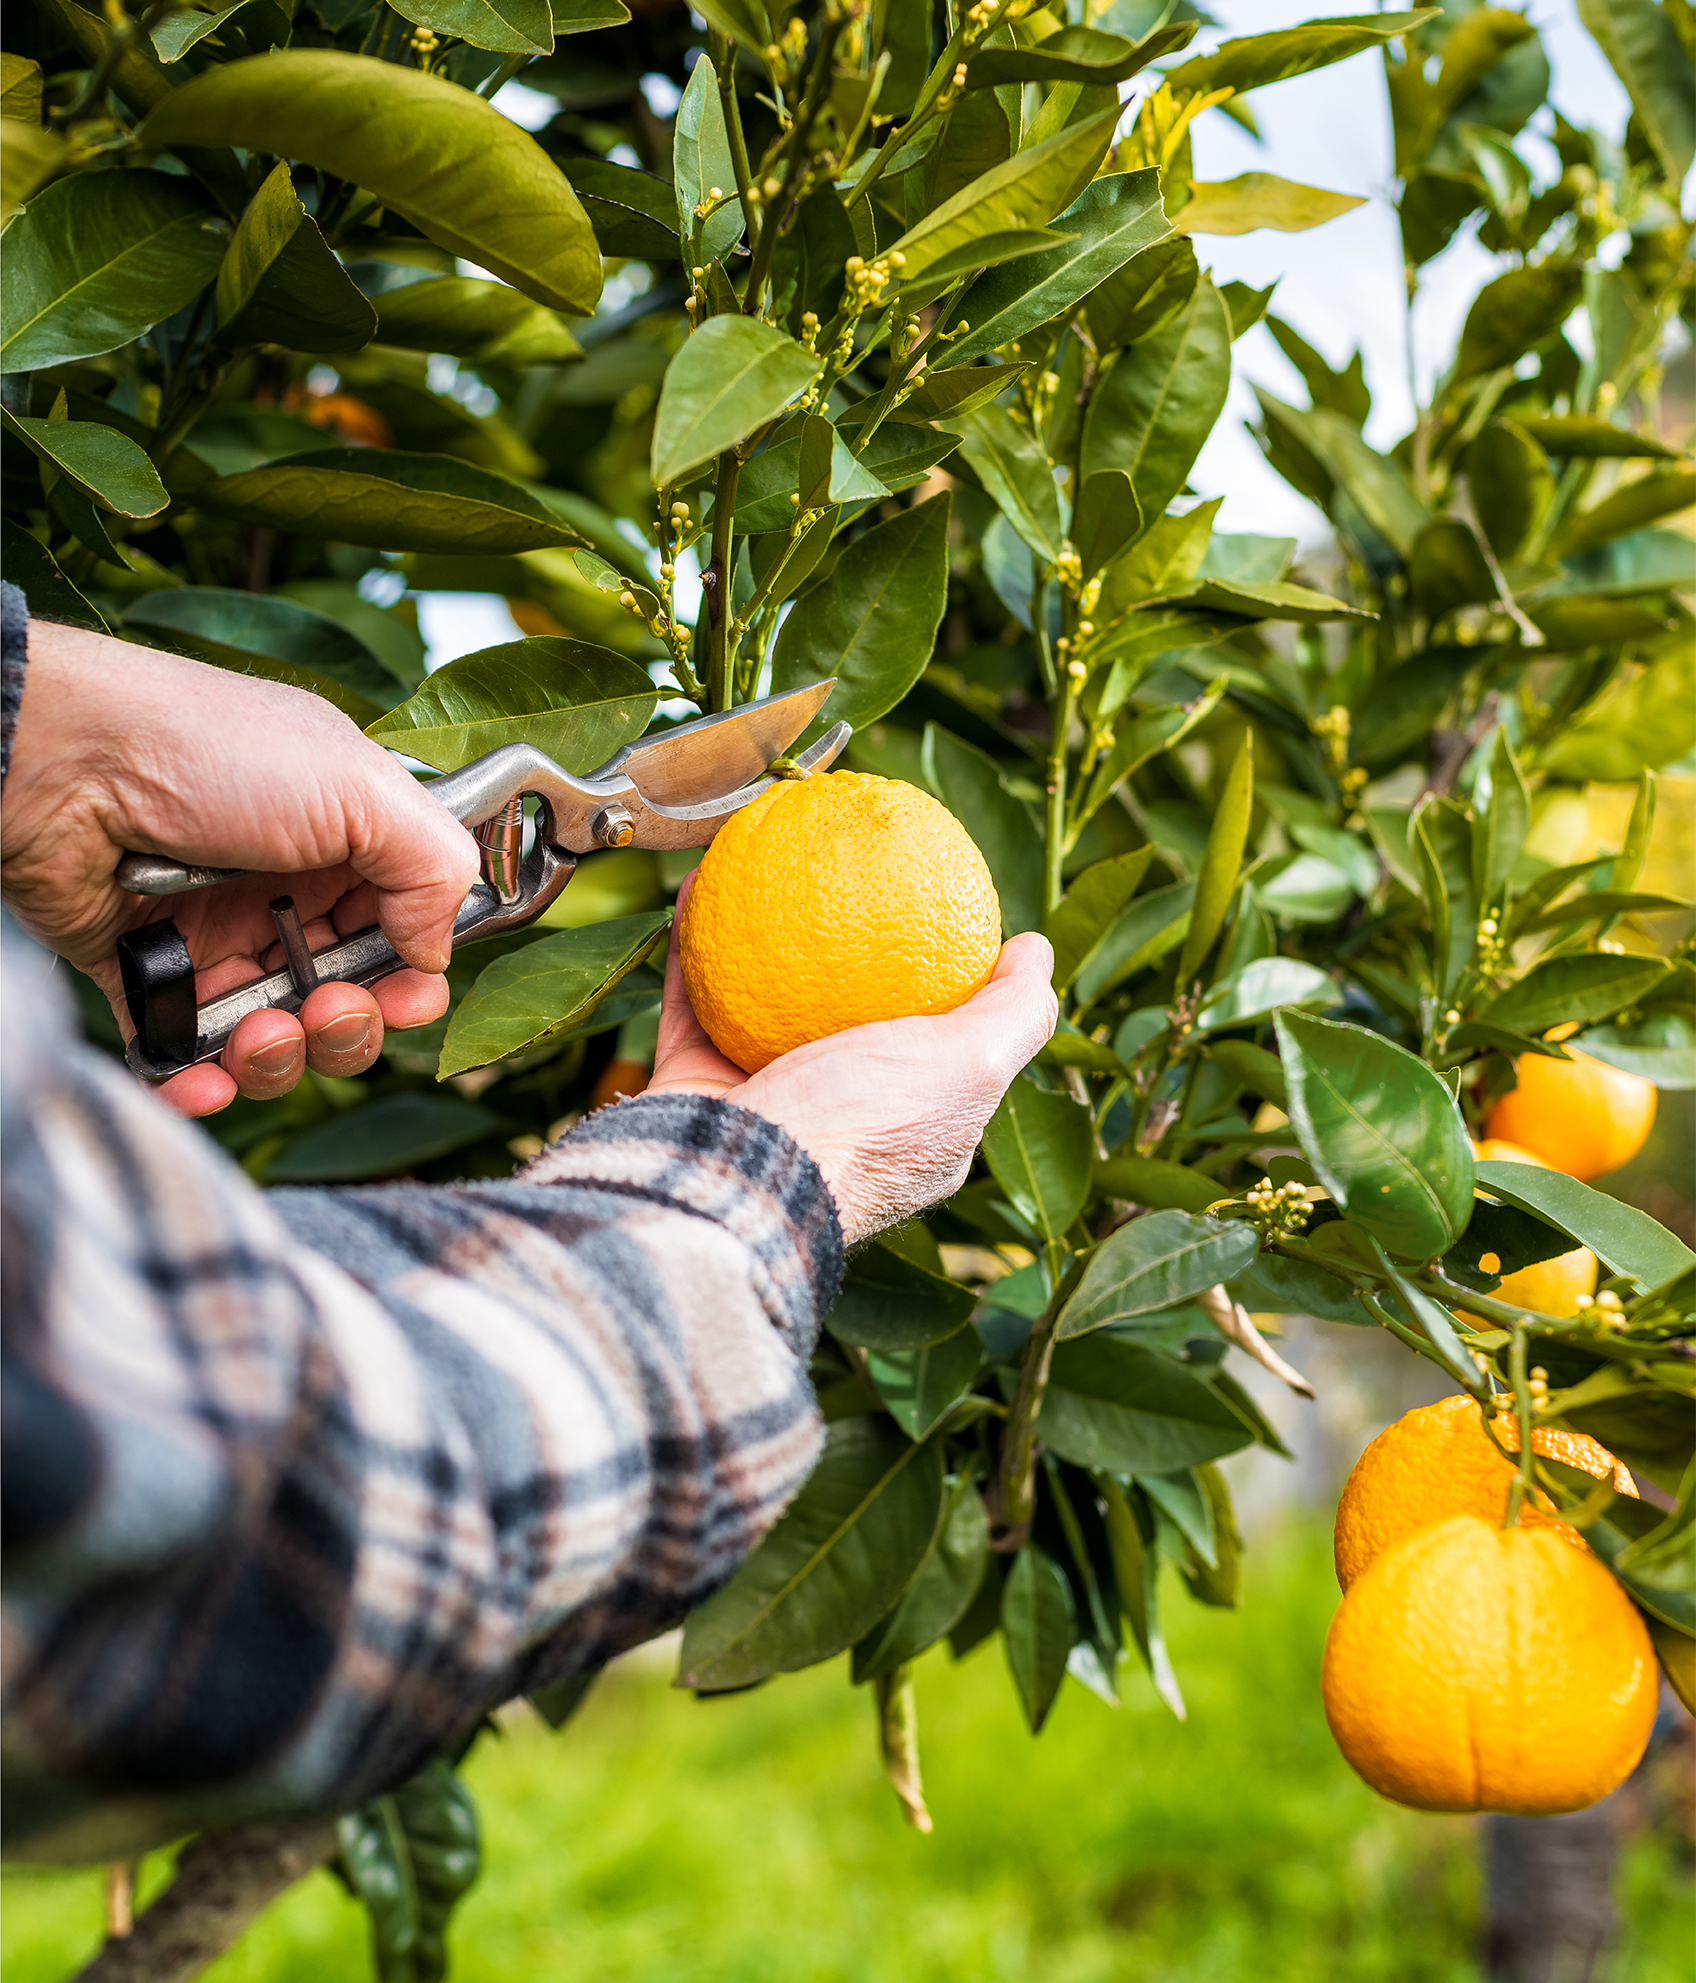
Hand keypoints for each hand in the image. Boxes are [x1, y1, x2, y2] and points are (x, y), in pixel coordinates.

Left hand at [0, 622, 478, 1116]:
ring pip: (280, 1041)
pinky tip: (207, 1079)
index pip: (404, 933)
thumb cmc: (208, 751)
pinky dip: (204, 1083)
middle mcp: (286, 895)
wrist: (63, 762)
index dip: (414, 977)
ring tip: (259, 1032)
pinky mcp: (149, 978)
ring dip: (284, 1059)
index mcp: (345, 843)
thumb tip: (435, 953)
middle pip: (351, 1000)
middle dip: (352, 1026)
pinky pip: (189, 1056)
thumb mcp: (360, 787)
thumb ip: (433, 869)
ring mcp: (217, 940)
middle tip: (327, 1009)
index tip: (409, 995)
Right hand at [647, 876, 1058, 1243]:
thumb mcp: (971, 1066)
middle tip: (850, 880)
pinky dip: (695, 946)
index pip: (945, 1051)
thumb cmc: (864, 1123)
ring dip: (764, 937)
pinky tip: (702, 885)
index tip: (938, 914)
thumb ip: (1014, 1013)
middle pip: (850, 1022)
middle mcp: (841, 1120)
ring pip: (764, 1007)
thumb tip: (1035, 951)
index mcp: (912, 1130)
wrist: (737, 1181)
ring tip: (771, 867)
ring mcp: (767, 1106)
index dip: (948, 987)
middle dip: (848, 954)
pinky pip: (695, 1002)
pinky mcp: (698, 1088)